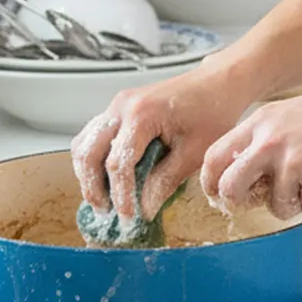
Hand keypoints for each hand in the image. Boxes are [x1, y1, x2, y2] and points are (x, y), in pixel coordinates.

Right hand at [69, 58, 253, 222]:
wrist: (217, 83)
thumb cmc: (212, 112)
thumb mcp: (195, 153)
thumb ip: (166, 182)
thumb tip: (145, 209)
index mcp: (142, 115)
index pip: (118, 164)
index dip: (120, 196)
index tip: (128, 218)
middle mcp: (122, 106)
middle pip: (89, 152)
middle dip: (93, 187)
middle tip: (105, 212)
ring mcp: (117, 104)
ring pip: (84, 142)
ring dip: (88, 173)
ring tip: (103, 199)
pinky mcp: (119, 108)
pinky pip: (93, 135)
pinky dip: (94, 159)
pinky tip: (106, 178)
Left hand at [200, 81, 301, 220]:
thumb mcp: (292, 113)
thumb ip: (265, 136)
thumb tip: (243, 166)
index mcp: (262, 122)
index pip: (215, 155)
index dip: (211, 180)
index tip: (216, 192)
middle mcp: (270, 142)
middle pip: (231, 187)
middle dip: (239, 201)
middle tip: (256, 201)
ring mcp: (292, 164)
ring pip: (275, 205)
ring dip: (294, 201)